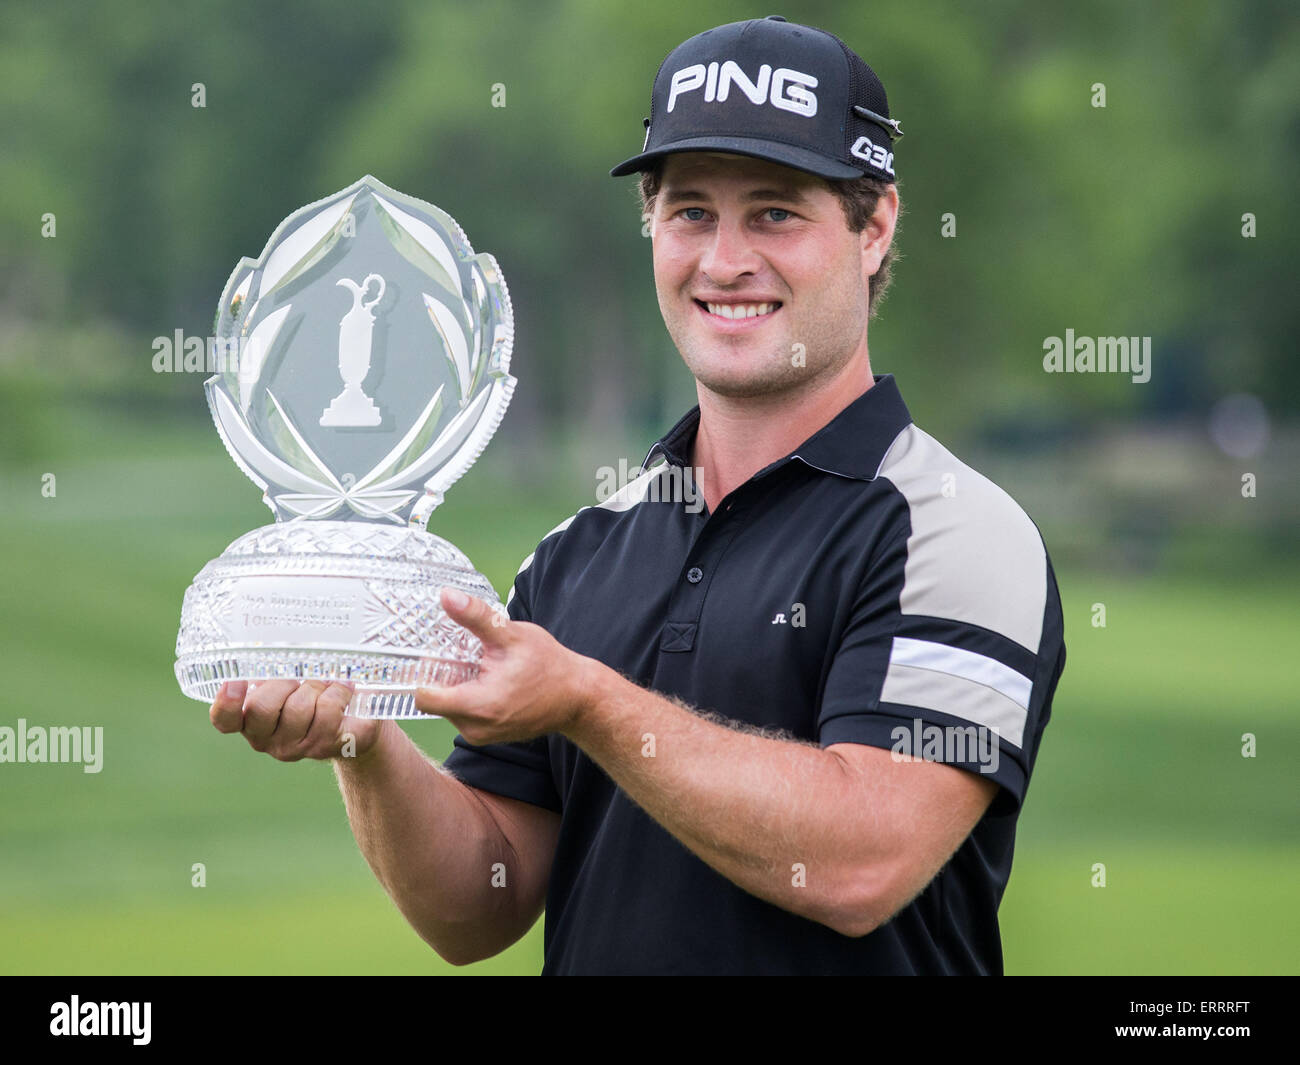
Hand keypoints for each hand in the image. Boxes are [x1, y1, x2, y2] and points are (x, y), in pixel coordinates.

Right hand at [209, 678, 385, 760]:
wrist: (357, 716)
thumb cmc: (312, 688)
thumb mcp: (287, 674)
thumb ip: (272, 663)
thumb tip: (270, 628)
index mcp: (250, 720)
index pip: (224, 720)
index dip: (227, 702)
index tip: (235, 680)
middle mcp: (268, 740)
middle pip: (262, 708)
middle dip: (283, 682)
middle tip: (298, 677)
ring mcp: (298, 747)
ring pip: (299, 707)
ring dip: (316, 685)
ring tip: (325, 684)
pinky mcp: (328, 746)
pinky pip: (329, 711)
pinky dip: (339, 691)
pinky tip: (344, 689)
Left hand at [414, 587, 598, 745]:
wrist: (577, 696)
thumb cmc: (549, 666)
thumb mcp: (513, 635)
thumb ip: (477, 617)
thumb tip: (446, 596)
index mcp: (478, 705)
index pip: (423, 697)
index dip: (419, 673)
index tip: (424, 654)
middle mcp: (475, 727)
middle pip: (434, 700)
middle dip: (441, 676)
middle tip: (455, 652)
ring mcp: (482, 735)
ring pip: (448, 708)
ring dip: (455, 686)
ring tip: (475, 664)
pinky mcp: (488, 735)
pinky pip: (464, 714)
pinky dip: (468, 696)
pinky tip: (486, 678)